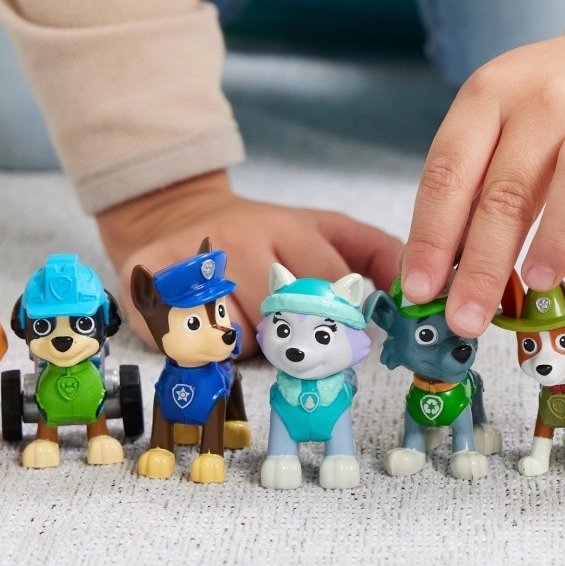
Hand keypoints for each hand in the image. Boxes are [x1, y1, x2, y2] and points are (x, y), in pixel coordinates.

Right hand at [97, 171, 401, 351]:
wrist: (172, 214)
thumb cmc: (260, 236)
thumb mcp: (321, 230)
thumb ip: (376, 255)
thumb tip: (420, 289)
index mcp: (285, 226)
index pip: (328, 286)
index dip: (342, 323)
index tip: (345, 340)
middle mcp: (237, 238)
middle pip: (284, 319)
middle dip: (297, 344)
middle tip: (297, 345)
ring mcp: (189, 262)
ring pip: (237, 339)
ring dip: (248, 348)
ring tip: (243, 323)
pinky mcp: (145, 287)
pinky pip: (189, 346)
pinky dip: (203, 352)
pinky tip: (204, 329)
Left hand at [400, 25, 564, 337]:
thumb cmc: (547, 110)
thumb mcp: (495, 129)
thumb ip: (471, 189)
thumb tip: (435, 277)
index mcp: (487, 96)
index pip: (448, 171)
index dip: (430, 235)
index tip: (419, 290)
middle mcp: (543, 97)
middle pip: (508, 186)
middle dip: (484, 262)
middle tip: (469, 318)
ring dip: (557, 234)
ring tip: (539, 283)